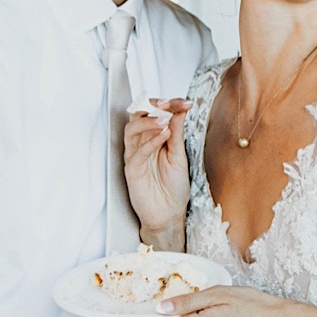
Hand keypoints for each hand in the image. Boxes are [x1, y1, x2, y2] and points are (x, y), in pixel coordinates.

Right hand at [123, 98, 191, 247]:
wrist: (169, 214)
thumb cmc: (173, 188)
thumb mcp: (180, 156)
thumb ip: (177, 134)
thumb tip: (179, 111)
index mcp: (154, 138)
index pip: (155, 113)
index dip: (168, 105)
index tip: (184, 102)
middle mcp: (142, 144)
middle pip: (138, 116)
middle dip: (153, 106)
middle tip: (168, 103)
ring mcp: (135, 156)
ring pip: (132, 130)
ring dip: (148, 121)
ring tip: (164, 118)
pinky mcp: (132, 169)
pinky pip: (138, 151)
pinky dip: (150, 141)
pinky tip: (163, 135)